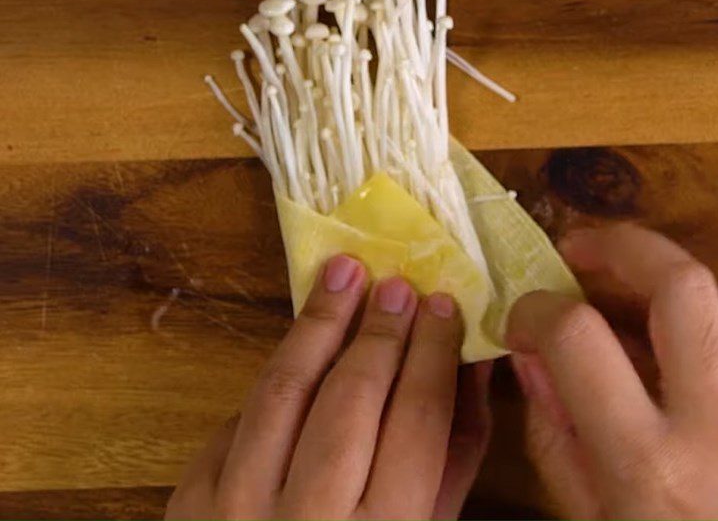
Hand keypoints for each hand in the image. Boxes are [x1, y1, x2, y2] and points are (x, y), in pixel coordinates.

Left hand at [166, 255, 491, 519]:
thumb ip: (454, 457)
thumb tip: (472, 365)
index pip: (417, 419)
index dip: (434, 352)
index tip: (443, 304)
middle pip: (352, 398)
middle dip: (380, 331)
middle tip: (396, 284)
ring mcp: (239, 514)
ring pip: (284, 391)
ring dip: (317, 324)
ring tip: (342, 274)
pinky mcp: (192, 506)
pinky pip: (236, 419)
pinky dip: (272, 375)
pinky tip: (300, 343)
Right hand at [507, 224, 717, 519]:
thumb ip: (555, 434)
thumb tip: (534, 353)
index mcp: (652, 465)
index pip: (580, 337)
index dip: (536, 309)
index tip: (518, 317)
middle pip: (683, 284)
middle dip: (621, 244)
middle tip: (573, 249)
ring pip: (707, 309)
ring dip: (645, 281)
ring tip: (597, 290)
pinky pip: (715, 351)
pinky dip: (667, 334)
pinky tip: (639, 362)